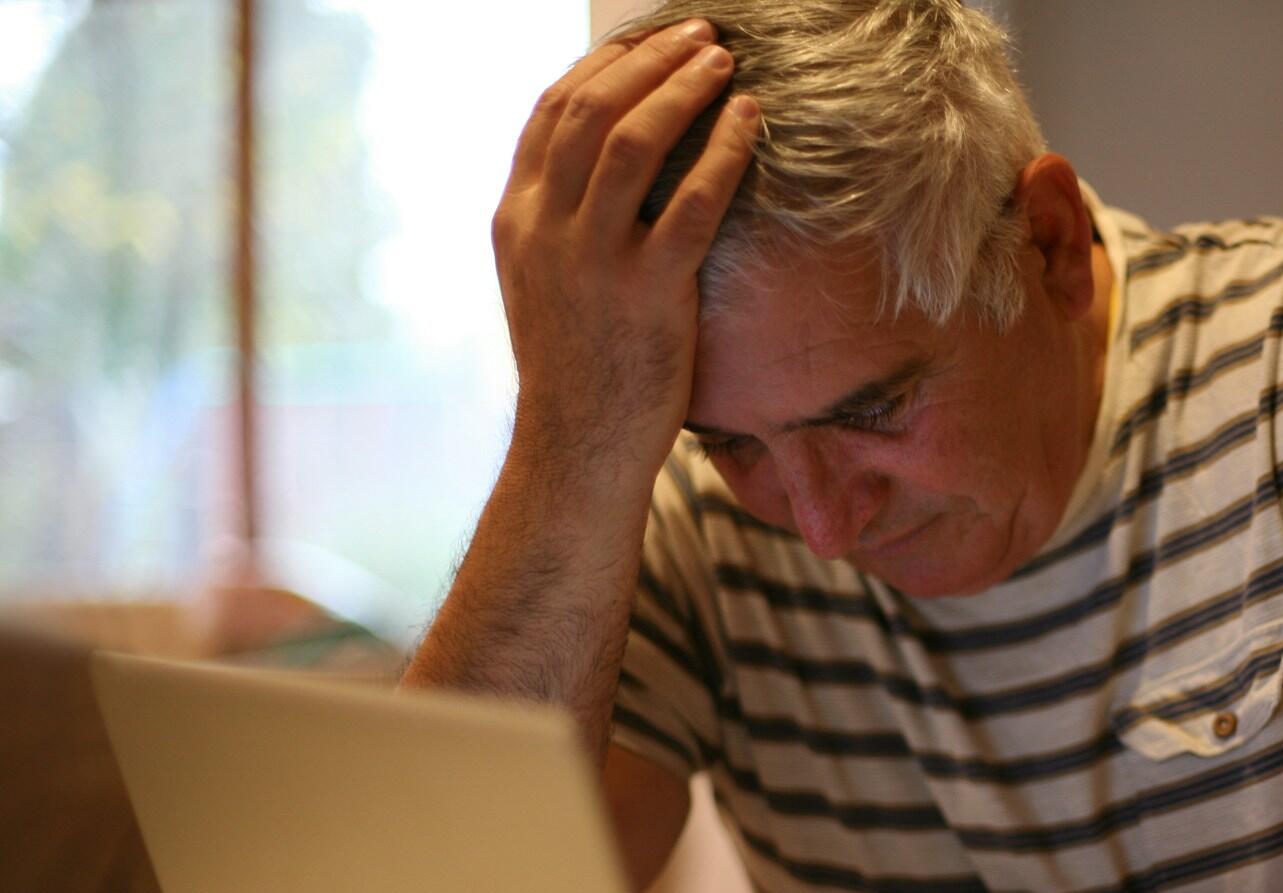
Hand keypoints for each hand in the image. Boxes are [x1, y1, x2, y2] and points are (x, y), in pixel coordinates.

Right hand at [491, 19, 758, 479]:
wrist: (577, 446)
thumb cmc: (576, 367)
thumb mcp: (542, 283)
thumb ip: (557, 221)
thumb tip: (594, 164)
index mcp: (516, 218)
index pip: (551, 112)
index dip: (603, 65)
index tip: (648, 41)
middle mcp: (545, 228)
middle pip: (591, 110)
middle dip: (650, 62)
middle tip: (701, 36)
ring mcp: (594, 260)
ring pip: (632, 142)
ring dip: (684, 91)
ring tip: (725, 65)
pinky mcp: (648, 293)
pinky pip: (692, 203)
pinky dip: (723, 152)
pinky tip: (750, 124)